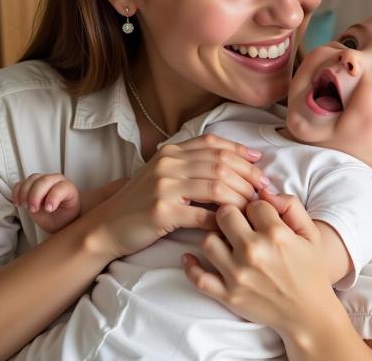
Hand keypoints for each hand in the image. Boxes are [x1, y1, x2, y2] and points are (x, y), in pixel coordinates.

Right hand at [12, 173, 80, 233]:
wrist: (58, 218)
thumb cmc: (64, 217)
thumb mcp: (68, 218)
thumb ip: (64, 213)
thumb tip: (53, 212)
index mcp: (68, 188)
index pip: (61, 187)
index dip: (53, 197)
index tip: (48, 209)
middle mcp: (56, 181)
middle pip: (44, 180)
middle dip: (35, 195)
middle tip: (33, 209)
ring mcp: (43, 181)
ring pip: (32, 179)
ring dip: (25, 193)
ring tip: (27, 207)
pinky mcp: (31, 186)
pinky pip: (21, 183)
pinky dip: (17, 192)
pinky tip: (18, 203)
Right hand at [89, 135, 266, 257]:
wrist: (108, 224)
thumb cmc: (142, 200)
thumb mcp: (165, 172)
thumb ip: (193, 163)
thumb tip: (238, 161)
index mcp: (171, 151)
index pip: (214, 144)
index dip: (241, 153)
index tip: (260, 165)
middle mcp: (168, 163)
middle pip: (221, 164)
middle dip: (248, 177)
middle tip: (263, 190)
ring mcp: (164, 186)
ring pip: (217, 187)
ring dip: (240, 198)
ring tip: (252, 208)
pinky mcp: (162, 212)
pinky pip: (202, 216)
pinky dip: (221, 221)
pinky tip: (231, 226)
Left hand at [182, 189, 336, 337]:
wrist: (309, 315)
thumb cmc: (310, 270)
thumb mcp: (310, 233)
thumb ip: (290, 205)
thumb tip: (264, 190)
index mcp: (276, 234)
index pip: (252, 203)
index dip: (256, 206)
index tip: (259, 216)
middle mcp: (254, 252)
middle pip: (225, 214)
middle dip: (232, 214)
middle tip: (238, 222)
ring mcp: (238, 274)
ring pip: (208, 241)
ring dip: (215, 237)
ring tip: (226, 241)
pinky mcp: (228, 295)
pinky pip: (199, 277)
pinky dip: (191, 266)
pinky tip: (191, 257)